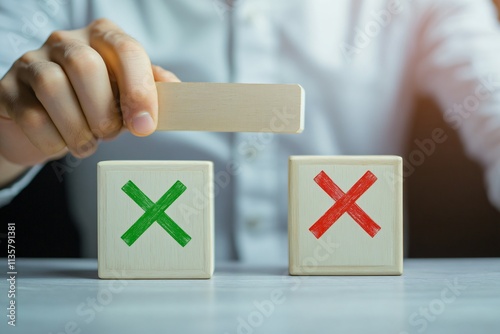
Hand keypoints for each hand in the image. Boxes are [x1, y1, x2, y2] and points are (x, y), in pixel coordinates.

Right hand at [0, 18, 178, 170]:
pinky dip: (53, 140)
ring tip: (87, 142)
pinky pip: (30, 116)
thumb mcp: (127, 94)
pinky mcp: (7, 89)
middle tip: (109, 133)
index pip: (126, 51)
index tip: (145, 126)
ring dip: (77, 128)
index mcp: (103, 38)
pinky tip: (62, 143)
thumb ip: (152, 90)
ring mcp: (32, 62)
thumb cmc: (94, 104)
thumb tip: (179, 96)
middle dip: (103, 111)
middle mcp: (66, 42)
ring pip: (52, 88)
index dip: (138, 90)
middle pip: (85, 66)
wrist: (47, 122)